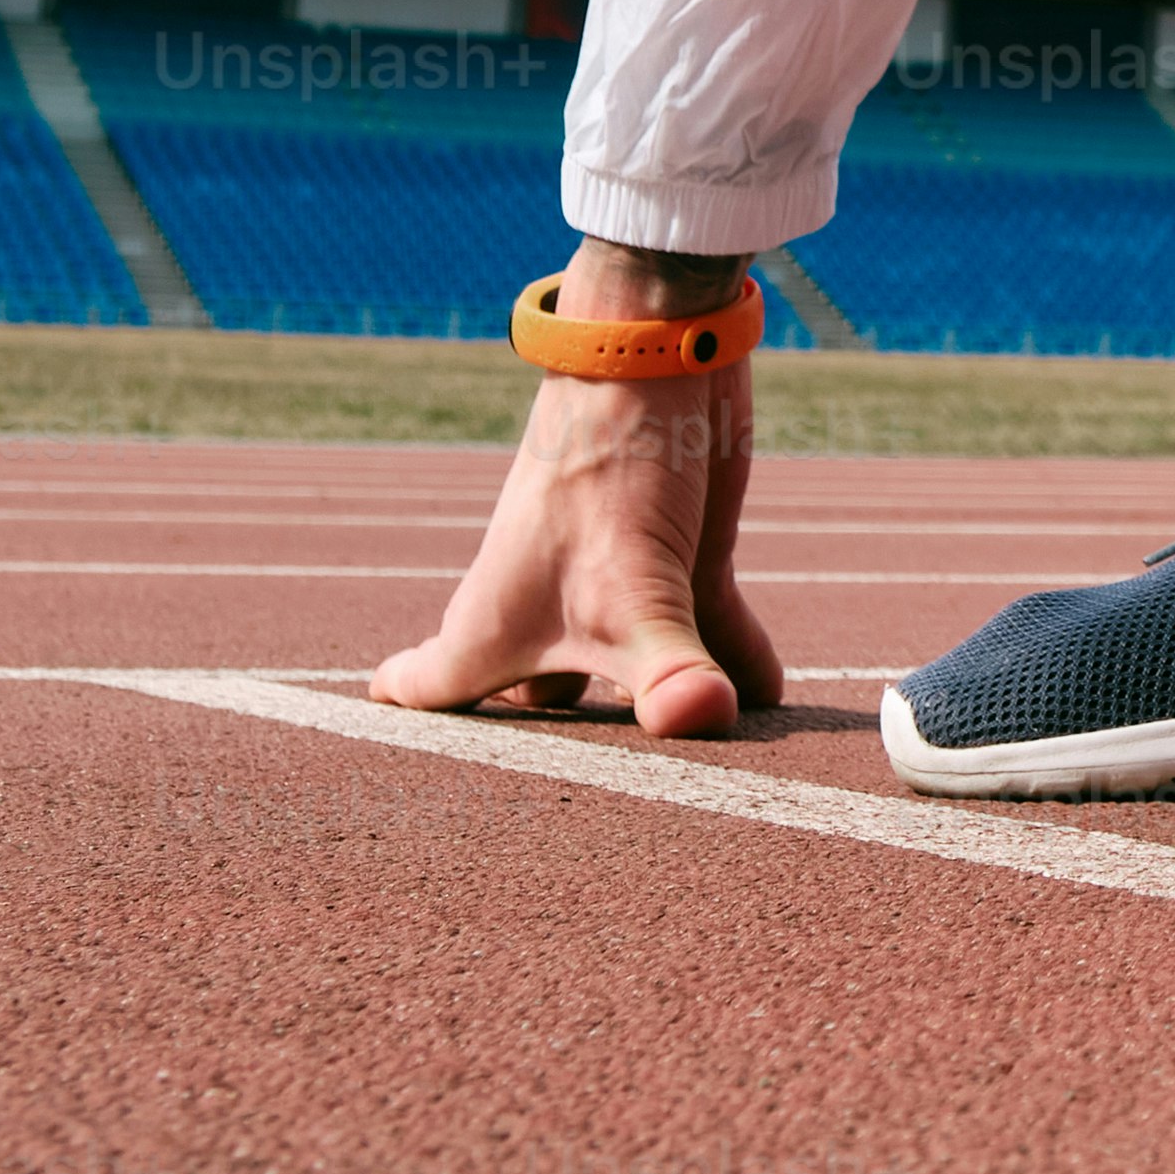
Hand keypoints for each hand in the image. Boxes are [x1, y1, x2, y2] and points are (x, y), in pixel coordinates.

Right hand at [374, 249, 782, 737]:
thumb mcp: (635, 588)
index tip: (407, 780)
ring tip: (707, 774)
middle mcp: (549, 620)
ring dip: (669, 717)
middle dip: (563, 764)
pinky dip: (735, 672)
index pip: (428, 694)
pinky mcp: (683, 564)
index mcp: (494, 634)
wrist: (660, 353)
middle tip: (582, 820)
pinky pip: (709, 639)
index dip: (412, 731)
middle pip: (540, 714)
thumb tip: (705, 720)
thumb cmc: (607, 472)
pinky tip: (767, 706)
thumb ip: (668, 671)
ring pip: (637, 679)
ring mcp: (616, 592)